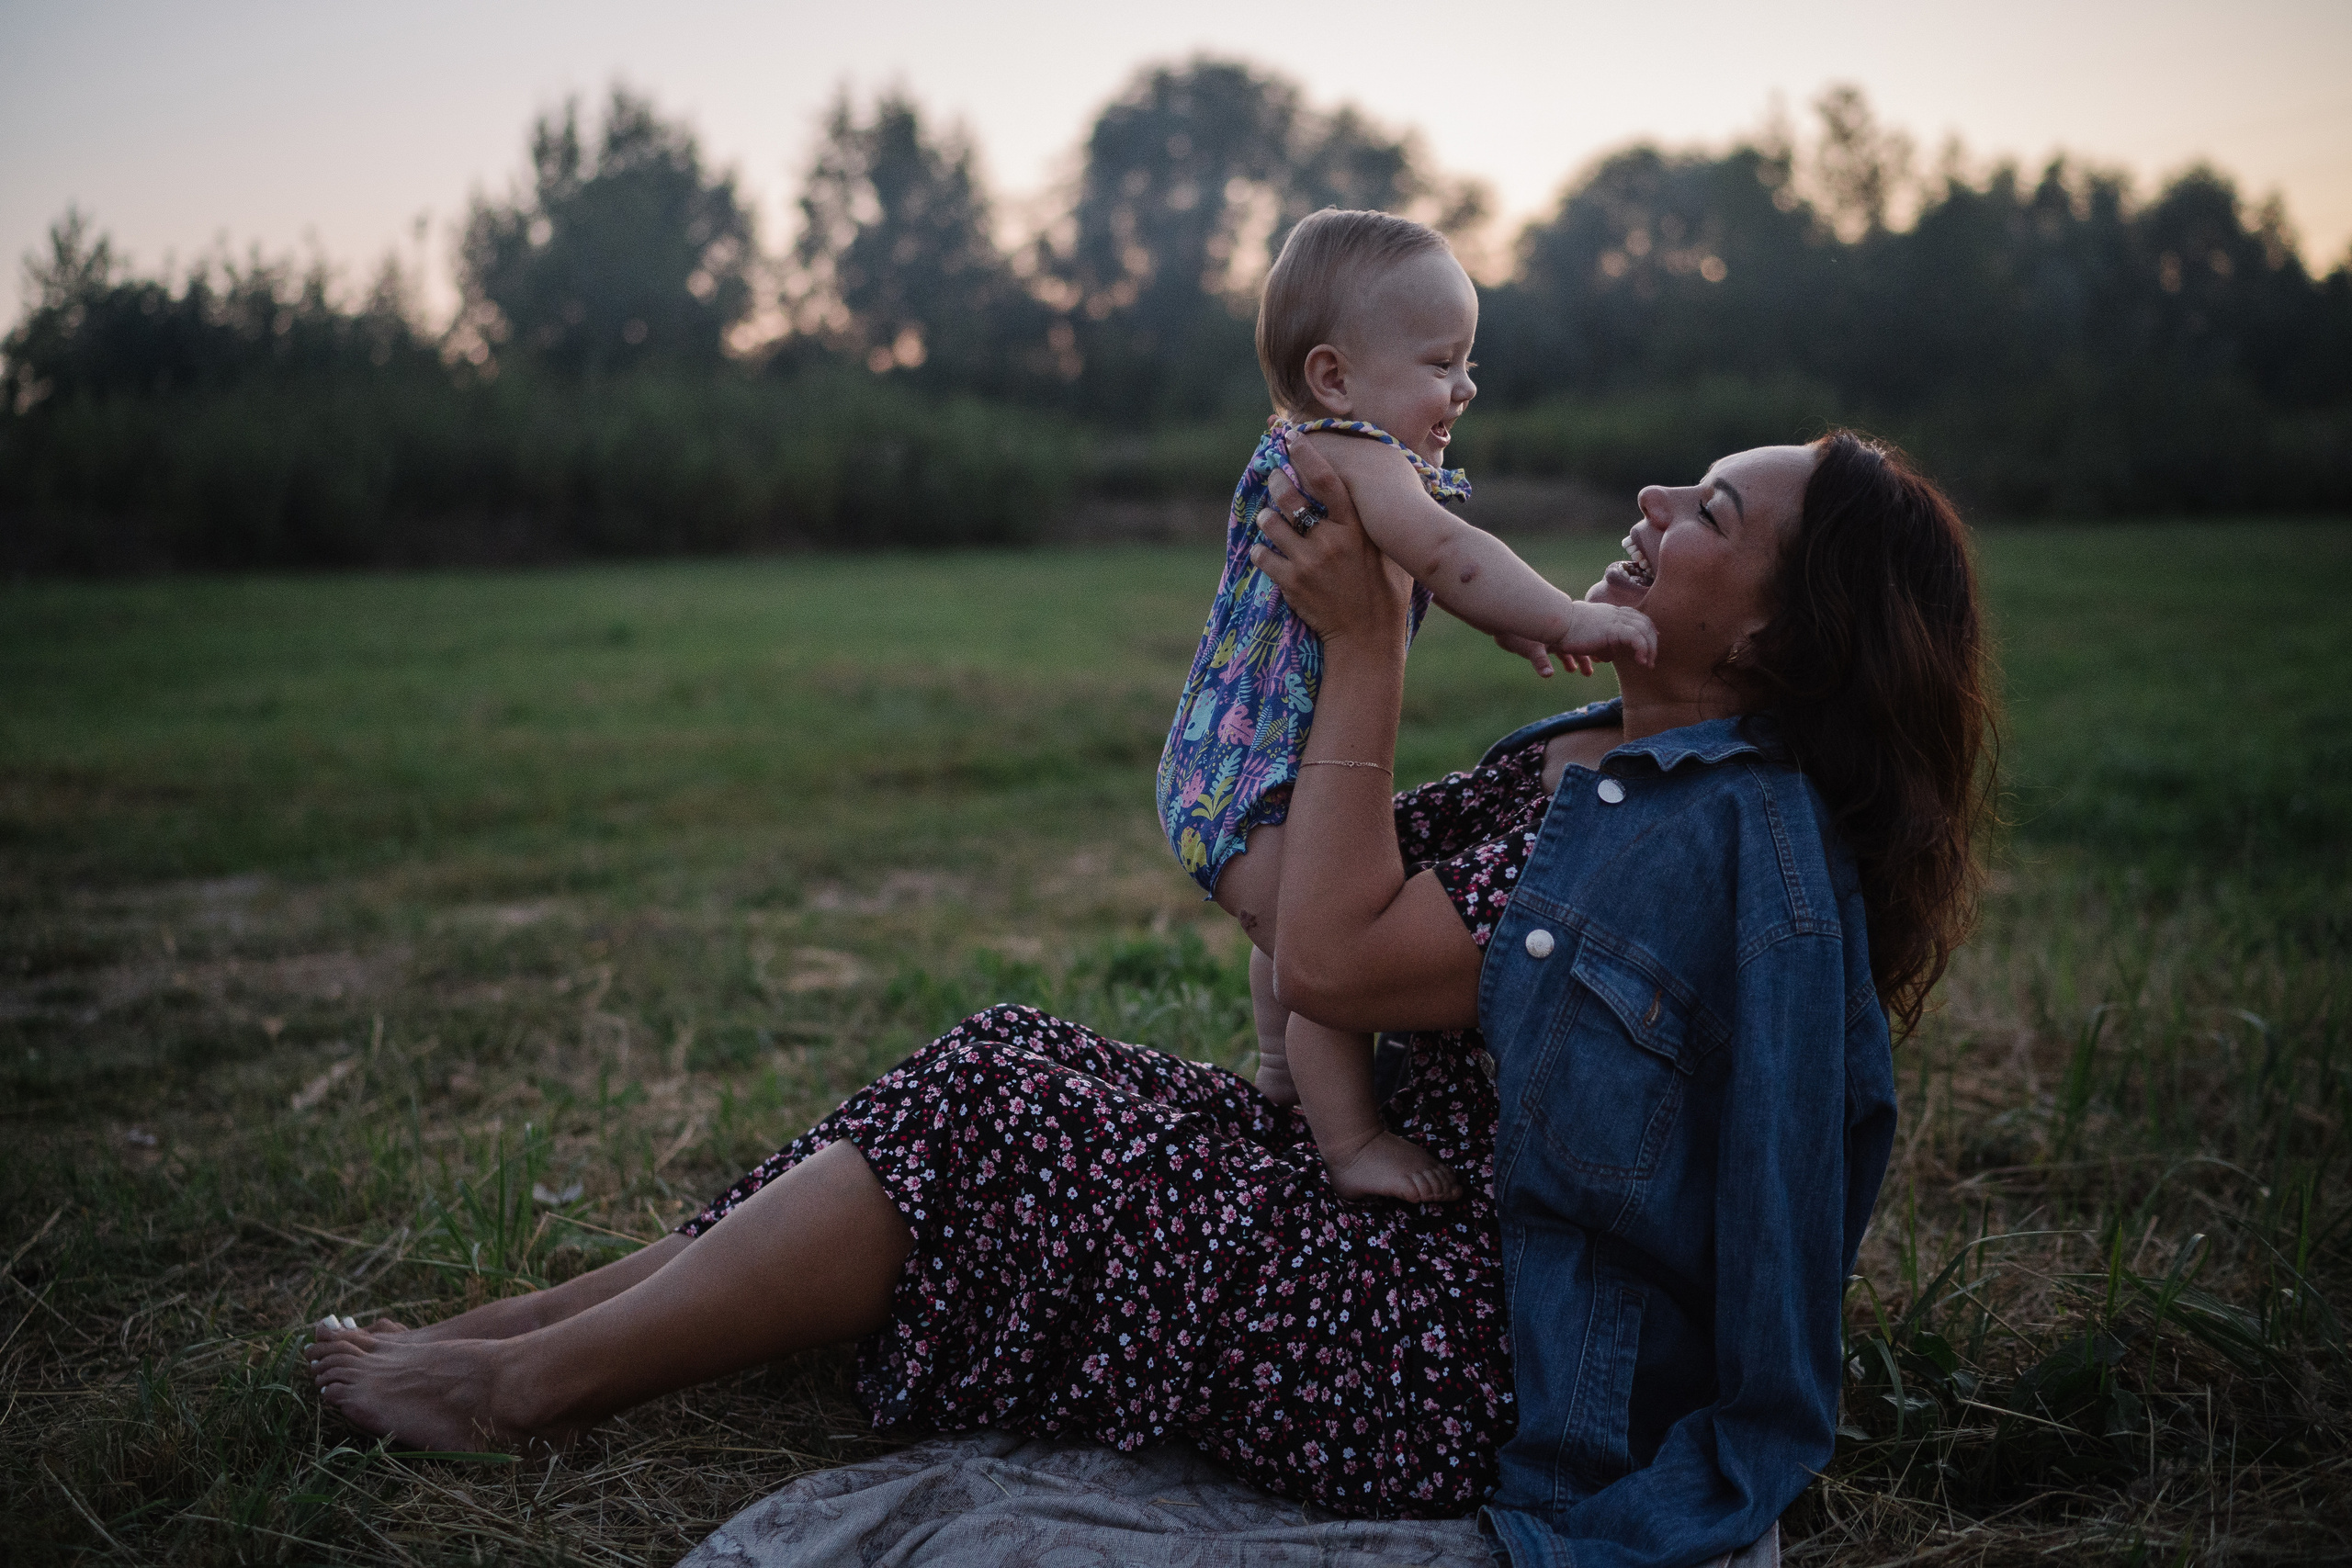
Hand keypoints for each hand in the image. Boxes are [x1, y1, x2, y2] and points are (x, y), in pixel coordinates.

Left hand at [1252, 441, 1411, 651]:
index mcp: (1356, 529)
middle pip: (1289, 496)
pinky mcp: (1291, 583)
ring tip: (1270, 518)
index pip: (1327, 480)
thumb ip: (1382, 525)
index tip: (1291, 437)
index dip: (1306, 454)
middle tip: (1276, 478)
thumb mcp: (1392, 553)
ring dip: (1266, 517)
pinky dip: (1261, 550)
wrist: (1367, 639)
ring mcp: (1308, 562)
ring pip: (1270, 523)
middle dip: (1277, 482)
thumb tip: (1391, 496)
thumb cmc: (1387, 594)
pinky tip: (1267, 551)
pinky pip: (1262, 555)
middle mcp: (1330, 541)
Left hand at [1493, 631, 1594, 678]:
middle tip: (1591, 671)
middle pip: (1579, 643)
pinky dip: (1564, 658)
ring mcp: (1551, 635)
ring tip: (1580, 672)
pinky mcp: (1543, 639)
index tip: (1603, 660)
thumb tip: (1548, 675)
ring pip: (1569, 647)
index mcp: (1561, 631)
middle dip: (1586, 657)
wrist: (1502, 623)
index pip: (1585, 640)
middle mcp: (1559, 632)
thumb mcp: (1531, 648)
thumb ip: (1540, 661)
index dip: (1594, 650)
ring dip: (1574, 659)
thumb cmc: (1517, 634)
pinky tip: (1567, 669)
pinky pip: (1558, 649)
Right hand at [1551, 602, 1657, 668]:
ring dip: (1650, 648)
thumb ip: (1601, 645)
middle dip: (1652, 642)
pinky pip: (1636, 637)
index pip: (1637, 617)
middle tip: (1650, 660)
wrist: (1557, 623)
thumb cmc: (1566, 631)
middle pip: (1644, 622)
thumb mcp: (1588, 637)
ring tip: (1647, 664)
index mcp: (1610, 613)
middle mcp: (1615, 613)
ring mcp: (1615, 619)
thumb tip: (1608, 657)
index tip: (1650, 645)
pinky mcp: (1612, 628)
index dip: (1647, 630)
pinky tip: (1640, 661)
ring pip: (1644, 629)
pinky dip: (1643, 649)